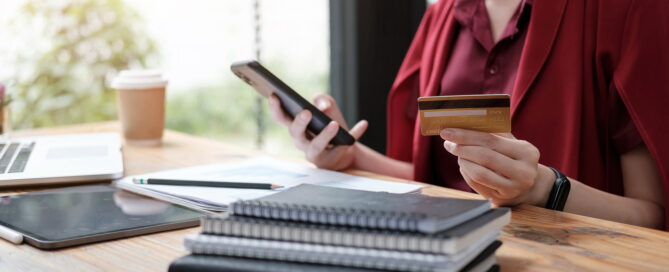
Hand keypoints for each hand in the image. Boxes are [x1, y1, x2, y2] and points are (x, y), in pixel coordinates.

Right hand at [267, 94, 367, 169]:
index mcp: (296, 126)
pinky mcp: (332, 159)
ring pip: (316, 147)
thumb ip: (324, 101)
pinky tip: (363, 123)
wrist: (344, 147)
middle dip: (299, 123)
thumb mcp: (327, 107)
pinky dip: (355, 133)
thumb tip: (323, 108)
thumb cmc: (329, 124)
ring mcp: (315, 153)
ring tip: (334, 124)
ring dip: (325, 135)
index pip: (281, 118)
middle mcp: (301, 141)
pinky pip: (343, 146)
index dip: (275, 108)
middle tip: (306, 112)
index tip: (274, 95)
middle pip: (295, 133)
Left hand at [439, 128, 555, 206]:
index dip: (467, 135)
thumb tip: (465, 122)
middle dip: (461, 148)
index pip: (491, 140)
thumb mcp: (511, 144)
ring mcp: (512, 188)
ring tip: (457, 153)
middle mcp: (523, 172)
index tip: (448, 131)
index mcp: (527, 152)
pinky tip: (464, 165)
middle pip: (484, 156)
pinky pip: (475, 183)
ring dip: (463, 160)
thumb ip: (493, 132)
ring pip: (478, 172)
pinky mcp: (500, 199)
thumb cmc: (513, 158)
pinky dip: (465, 172)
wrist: (526, 186)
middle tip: (448, 142)